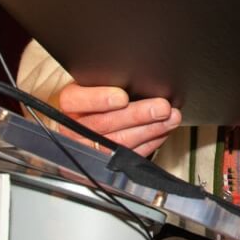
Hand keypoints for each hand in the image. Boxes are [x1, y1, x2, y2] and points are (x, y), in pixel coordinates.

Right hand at [53, 81, 181, 157]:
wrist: (86, 122)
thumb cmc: (95, 98)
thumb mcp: (94, 85)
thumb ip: (108, 82)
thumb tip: (137, 78)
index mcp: (70, 103)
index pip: (76, 100)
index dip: (100, 99)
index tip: (122, 97)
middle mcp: (75, 127)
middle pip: (103, 123)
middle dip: (137, 115)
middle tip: (162, 108)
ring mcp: (88, 146)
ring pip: (118, 142)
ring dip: (150, 130)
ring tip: (170, 119)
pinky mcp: (104, 160)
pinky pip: (128, 154)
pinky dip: (149, 143)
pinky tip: (162, 132)